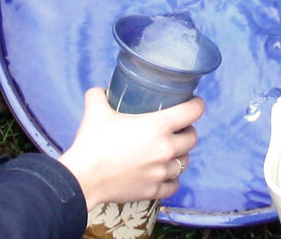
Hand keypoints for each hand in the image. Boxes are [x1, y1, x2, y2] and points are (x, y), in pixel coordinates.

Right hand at [57, 88, 204, 209]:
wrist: (83, 179)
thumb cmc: (91, 144)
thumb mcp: (96, 111)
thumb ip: (98, 95)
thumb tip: (100, 90)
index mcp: (158, 126)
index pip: (193, 111)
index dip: (197, 104)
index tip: (194, 103)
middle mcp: (166, 149)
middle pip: (192, 138)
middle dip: (188, 130)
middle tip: (178, 128)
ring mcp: (161, 172)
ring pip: (185, 162)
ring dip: (180, 154)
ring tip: (170, 150)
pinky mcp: (154, 190)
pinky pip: (174, 184)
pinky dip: (172, 178)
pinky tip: (164, 173)